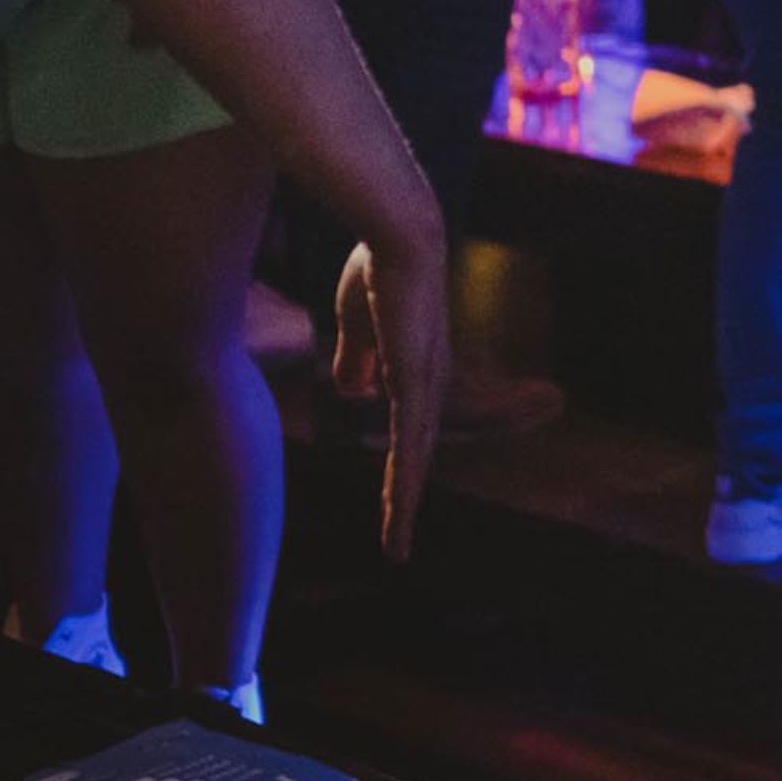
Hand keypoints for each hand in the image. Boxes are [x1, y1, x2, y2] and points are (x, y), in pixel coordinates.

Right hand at [333, 234, 445, 560]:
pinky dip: (405, 475)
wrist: (400, 235)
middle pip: (416, 453)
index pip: (408, 429)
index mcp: (413, 369)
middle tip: (397, 544)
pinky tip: (399, 505)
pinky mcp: (414, 377)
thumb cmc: (378, 269)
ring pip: (415, 458)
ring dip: (402, 503)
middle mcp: (427, 382)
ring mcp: (424, 382)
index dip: (399, 466)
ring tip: (396, 545)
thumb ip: (358, 356)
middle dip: (404, 499)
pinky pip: (409, 438)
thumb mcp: (359, 322)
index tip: (391, 500)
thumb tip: (354, 388)